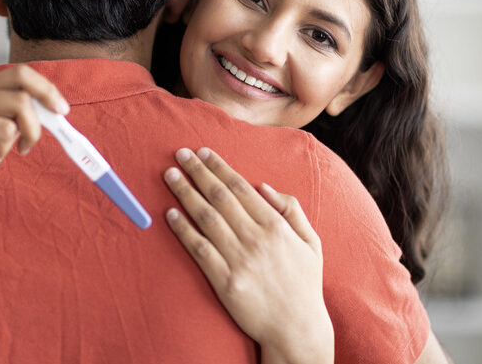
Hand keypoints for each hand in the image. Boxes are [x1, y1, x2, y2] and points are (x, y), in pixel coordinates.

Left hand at [163, 147, 333, 363]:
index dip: (219, 167)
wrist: (297, 329)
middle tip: (179, 154)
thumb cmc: (304, 284)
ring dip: (185, 193)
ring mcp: (239, 260)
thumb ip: (291, 210)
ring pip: (206, 218)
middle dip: (197, 172)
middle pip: (219, 197)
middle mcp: (256, 239)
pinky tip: (170, 214)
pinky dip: (183, 230)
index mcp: (276, 226)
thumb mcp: (311, 242)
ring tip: (170, 175)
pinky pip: (199, 250)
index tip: (202, 152)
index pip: (240, 188)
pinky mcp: (225, 281)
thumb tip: (264, 187)